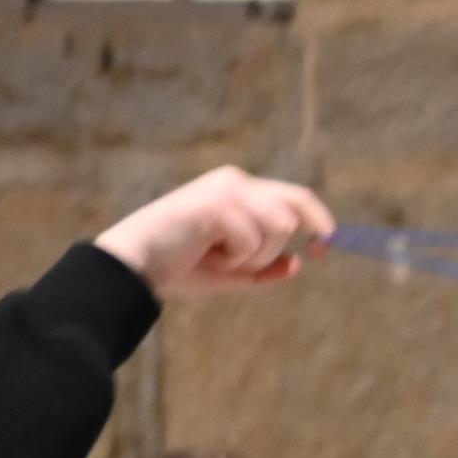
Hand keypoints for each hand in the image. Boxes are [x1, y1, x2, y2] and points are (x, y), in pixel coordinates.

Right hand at [92, 166, 335, 301]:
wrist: (136, 267)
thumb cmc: (179, 267)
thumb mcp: (232, 274)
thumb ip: (266, 270)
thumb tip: (298, 263)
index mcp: (242, 191)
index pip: (298, 198)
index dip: (320, 223)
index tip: (321, 252)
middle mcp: (236, 182)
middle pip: (293, 212)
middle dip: (273, 249)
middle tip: (239, 263)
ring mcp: (226, 189)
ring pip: (279, 226)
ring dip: (254, 255)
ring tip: (217, 257)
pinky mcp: (216, 201)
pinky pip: (253, 239)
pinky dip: (235, 257)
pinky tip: (206, 253)